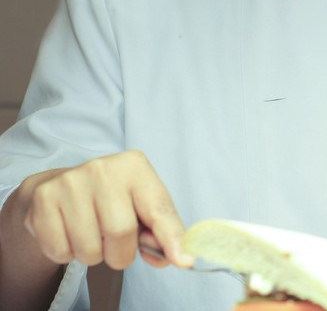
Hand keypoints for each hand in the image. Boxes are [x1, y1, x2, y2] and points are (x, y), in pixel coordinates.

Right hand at [18, 149, 191, 270]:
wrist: (57, 187)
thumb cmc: (108, 199)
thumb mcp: (139, 204)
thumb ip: (160, 230)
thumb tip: (178, 257)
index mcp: (135, 166)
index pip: (158, 208)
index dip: (171, 237)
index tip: (183, 260)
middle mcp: (103, 168)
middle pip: (122, 233)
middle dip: (119, 252)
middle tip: (112, 242)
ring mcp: (71, 181)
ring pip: (90, 249)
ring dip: (92, 254)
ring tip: (88, 232)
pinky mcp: (44, 199)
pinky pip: (60, 251)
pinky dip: (66, 253)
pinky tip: (67, 231)